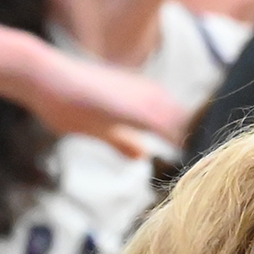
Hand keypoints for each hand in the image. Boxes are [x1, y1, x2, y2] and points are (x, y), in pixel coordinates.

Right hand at [19, 44, 188, 159]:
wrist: (44, 76)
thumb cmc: (65, 100)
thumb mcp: (98, 128)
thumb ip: (122, 140)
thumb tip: (141, 156)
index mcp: (147, 100)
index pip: (185, 126)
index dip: (196, 148)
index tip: (204, 171)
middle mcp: (153, 96)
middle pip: (193, 127)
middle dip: (201, 151)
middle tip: (208, 177)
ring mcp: (148, 99)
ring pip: (188, 127)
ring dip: (194, 148)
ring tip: (200, 174)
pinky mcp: (138, 108)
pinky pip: (170, 129)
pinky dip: (180, 145)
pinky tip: (183, 161)